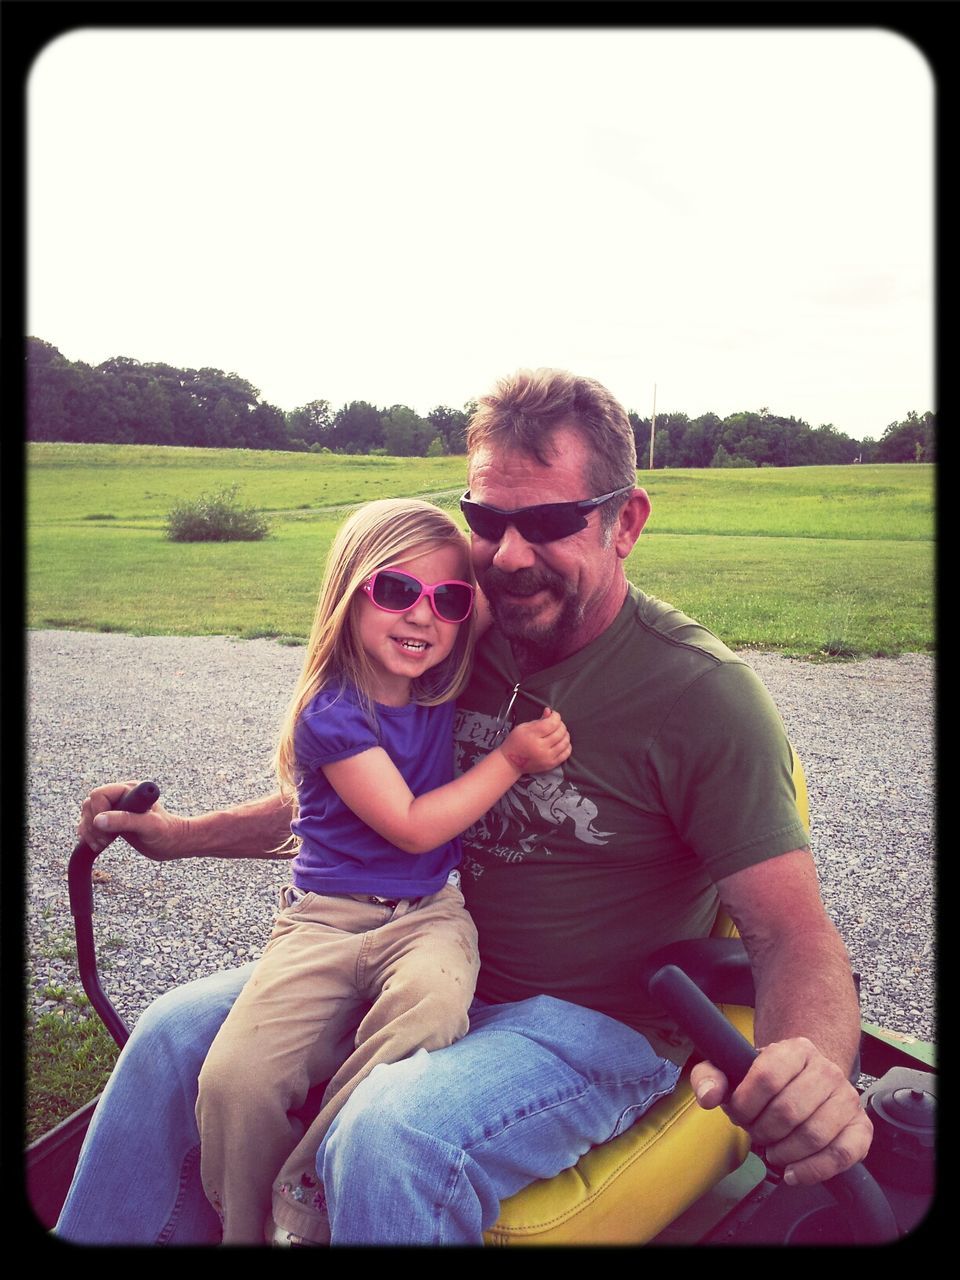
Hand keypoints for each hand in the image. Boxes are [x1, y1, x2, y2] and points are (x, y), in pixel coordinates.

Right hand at [77, 781, 186, 861]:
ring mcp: (115, 807)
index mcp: (130, 790)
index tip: (108, 831)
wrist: (172, 843)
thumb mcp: (149, 826)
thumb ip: (125, 820)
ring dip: (89, 831)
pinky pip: (90, 822)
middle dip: (92, 825)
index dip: (98, 812)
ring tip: (102, 844)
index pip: (99, 794)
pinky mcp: (112, 819)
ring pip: (88, 813)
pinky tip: (98, 844)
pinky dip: (89, 834)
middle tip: (105, 841)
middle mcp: (121, 795)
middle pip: (90, 804)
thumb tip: (98, 820)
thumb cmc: (166, 832)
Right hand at [500, 707, 571, 774]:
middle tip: (555, 723)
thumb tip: (550, 712)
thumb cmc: (515, 743)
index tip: (554, 715)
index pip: (552, 723)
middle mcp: (541, 747)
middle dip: (560, 724)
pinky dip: (566, 746)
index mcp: (532, 736)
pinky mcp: (551, 765)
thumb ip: (538, 719)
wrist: (510, 763)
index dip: (556, 716)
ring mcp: (547, 757)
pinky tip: (561, 742)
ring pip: (565, 742)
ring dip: (564, 734)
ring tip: (559, 732)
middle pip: (560, 732)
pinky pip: (566, 754)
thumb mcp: (523, 727)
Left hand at [690, 1037, 872, 1185]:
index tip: (738, 1113)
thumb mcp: (732, 1068)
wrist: (805, 1079)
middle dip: (763, 1131)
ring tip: (773, 1150)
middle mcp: (826, 1069)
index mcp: (795, 1049)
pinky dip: (814, 1170)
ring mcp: (847, 1098)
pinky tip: (793, 1172)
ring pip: (814, 1135)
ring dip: (785, 1152)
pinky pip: (842, 1154)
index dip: (746, 1103)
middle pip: (789, 1111)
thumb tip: (708, 1096)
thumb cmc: (767, 1078)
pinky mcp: (860, 1127)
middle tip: (756, 1133)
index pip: (768, 1076)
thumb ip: (710, 1076)